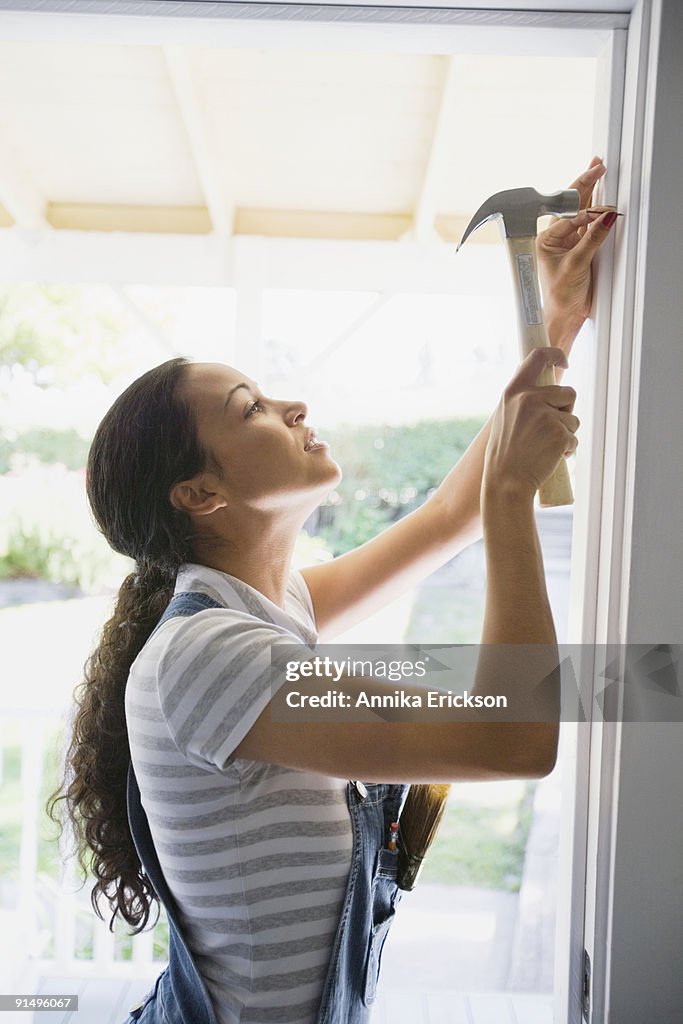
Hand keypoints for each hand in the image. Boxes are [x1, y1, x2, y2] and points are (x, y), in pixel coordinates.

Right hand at [483, 348, 578, 499]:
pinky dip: (567, 449)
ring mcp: (546, 416)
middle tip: (548, 431)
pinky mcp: (559, 434)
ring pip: (573, 419)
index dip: (554, 355)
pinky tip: (549, 458)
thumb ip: (523, 400)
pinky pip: (574, 438)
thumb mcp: (505, 417)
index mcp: (514, 392)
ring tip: (543, 448)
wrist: (506, 482)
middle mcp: (530, 399)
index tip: (563, 361)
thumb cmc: (505, 454)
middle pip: (567, 393)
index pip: (537, 357)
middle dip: (565, 411)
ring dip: (565, 434)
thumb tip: (546, 389)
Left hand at [537, 157, 619, 350]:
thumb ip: (593, 239)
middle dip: (584, 183)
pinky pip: (587, 222)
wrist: (564, 314)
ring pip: (579, 210)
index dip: (587, 209)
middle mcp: (554, 238)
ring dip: (590, 191)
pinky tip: (599, 194)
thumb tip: (607, 217)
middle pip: (570, 204)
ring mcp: (567, 241)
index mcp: (544, 240)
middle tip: (597, 165)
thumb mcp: (577, 264)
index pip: (568, 215)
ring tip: (597, 170)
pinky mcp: (579, 246)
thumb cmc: (560, 295)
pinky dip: (595, 208)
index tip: (605, 209)